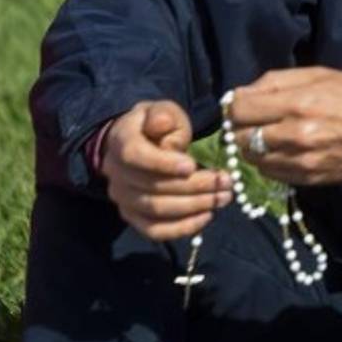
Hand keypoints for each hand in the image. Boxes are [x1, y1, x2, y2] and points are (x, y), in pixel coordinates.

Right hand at [103, 100, 231, 241]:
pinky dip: (182, 227)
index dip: (163, 163)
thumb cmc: (158, 125)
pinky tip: (207, 216)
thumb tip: (162, 124)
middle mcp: (116, 174)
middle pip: (153, 188)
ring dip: (194, 206)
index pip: (135, 156)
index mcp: (120, 142)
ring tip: (224, 196)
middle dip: (194, 186)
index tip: (192, 165)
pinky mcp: (133, 216)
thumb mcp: (163, 110)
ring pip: (157, 210)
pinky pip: (155, 230)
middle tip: (226, 181)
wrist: (141, 143)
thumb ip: (163, 115)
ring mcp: (123, 199)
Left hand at [227, 66, 341, 185]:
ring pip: (253, 159)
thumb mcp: (321, 74)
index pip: (239, 108)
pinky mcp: (308, 179)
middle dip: (244, 127)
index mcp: (298, 103)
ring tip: (272, 136)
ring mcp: (301, 161)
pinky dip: (270, 162)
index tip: (246, 103)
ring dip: (256, 147)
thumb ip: (278, 80)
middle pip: (241, 136)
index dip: (236, 104)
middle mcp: (295, 135)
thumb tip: (243, 92)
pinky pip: (271, 173)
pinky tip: (285, 151)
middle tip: (257, 120)